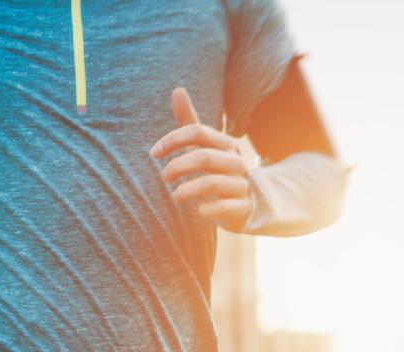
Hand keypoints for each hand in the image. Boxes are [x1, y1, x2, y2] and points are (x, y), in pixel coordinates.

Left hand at [149, 88, 251, 232]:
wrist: (249, 198)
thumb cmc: (217, 167)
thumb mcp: (205, 144)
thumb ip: (189, 121)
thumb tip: (177, 89)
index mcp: (224, 143)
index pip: (197, 132)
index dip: (172, 140)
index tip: (153, 152)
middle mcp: (235, 161)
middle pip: (202, 157)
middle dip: (177, 167)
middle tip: (163, 177)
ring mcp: (240, 184)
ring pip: (210, 183)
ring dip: (185, 190)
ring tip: (174, 196)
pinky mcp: (242, 206)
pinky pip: (222, 207)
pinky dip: (206, 209)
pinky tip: (198, 209)